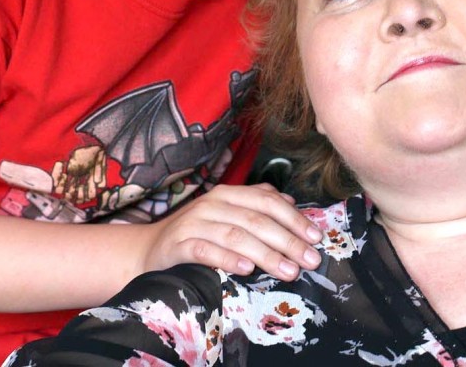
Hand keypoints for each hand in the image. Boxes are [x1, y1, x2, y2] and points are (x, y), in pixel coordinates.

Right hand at [142, 182, 322, 280]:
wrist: (148, 250)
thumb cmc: (196, 234)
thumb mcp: (227, 215)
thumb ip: (256, 205)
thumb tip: (290, 201)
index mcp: (229, 193)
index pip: (268, 201)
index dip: (294, 218)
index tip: (316, 237)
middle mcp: (212, 203)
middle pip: (257, 220)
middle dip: (288, 241)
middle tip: (310, 260)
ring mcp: (194, 223)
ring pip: (236, 235)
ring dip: (266, 254)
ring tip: (288, 271)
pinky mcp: (178, 244)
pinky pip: (206, 250)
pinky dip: (228, 259)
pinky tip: (247, 270)